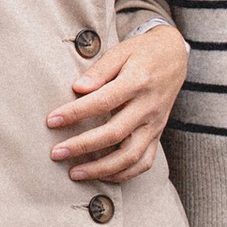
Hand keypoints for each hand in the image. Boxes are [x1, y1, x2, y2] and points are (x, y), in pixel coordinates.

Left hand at [48, 23, 187, 182]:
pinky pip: (144, 162)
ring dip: (101, 169)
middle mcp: (148, 106)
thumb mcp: (120, 51)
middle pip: (115, 133)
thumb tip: (77, 88)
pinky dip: (123, 174)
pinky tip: (102, 175)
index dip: (76, 113)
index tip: (53, 120)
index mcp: (138, 81)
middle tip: (56, 153)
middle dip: (82, 146)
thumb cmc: (142, 52)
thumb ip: (99, 70)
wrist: (174, 56)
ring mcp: (155, 124)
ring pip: (131, 156)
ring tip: (75, 173)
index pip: (103, 102)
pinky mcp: (157, 134)